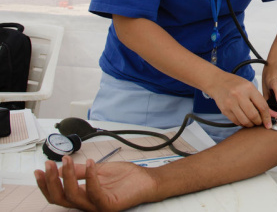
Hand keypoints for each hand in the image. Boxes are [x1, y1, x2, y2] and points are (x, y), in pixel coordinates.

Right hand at [35, 156, 157, 210]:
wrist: (147, 180)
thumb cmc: (125, 177)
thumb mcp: (98, 170)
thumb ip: (80, 171)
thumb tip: (62, 167)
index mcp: (83, 197)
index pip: (58, 195)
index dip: (46, 185)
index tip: (40, 169)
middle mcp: (87, 204)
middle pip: (61, 198)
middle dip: (51, 181)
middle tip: (49, 164)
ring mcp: (97, 207)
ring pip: (74, 195)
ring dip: (68, 176)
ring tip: (68, 160)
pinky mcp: (109, 205)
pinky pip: (94, 192)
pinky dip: (90, 176)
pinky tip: (90, 162)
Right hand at [207, 72, 276, 128]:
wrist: (217, 82)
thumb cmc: (236, 84)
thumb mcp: (250, 88)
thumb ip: (261, 102)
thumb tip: (273, 115)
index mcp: (248, 88)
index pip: (262, 106)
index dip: (267, 117)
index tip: (269, 124)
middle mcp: (239, 95)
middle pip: (254, 115)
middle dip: (259, 122)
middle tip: (260, 122)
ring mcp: (231, 103)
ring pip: (245, 121)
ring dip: (251, 124)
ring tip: (252, 121)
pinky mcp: (225, 110)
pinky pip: (236, 121)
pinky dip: (242, 123)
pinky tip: (244, 120)